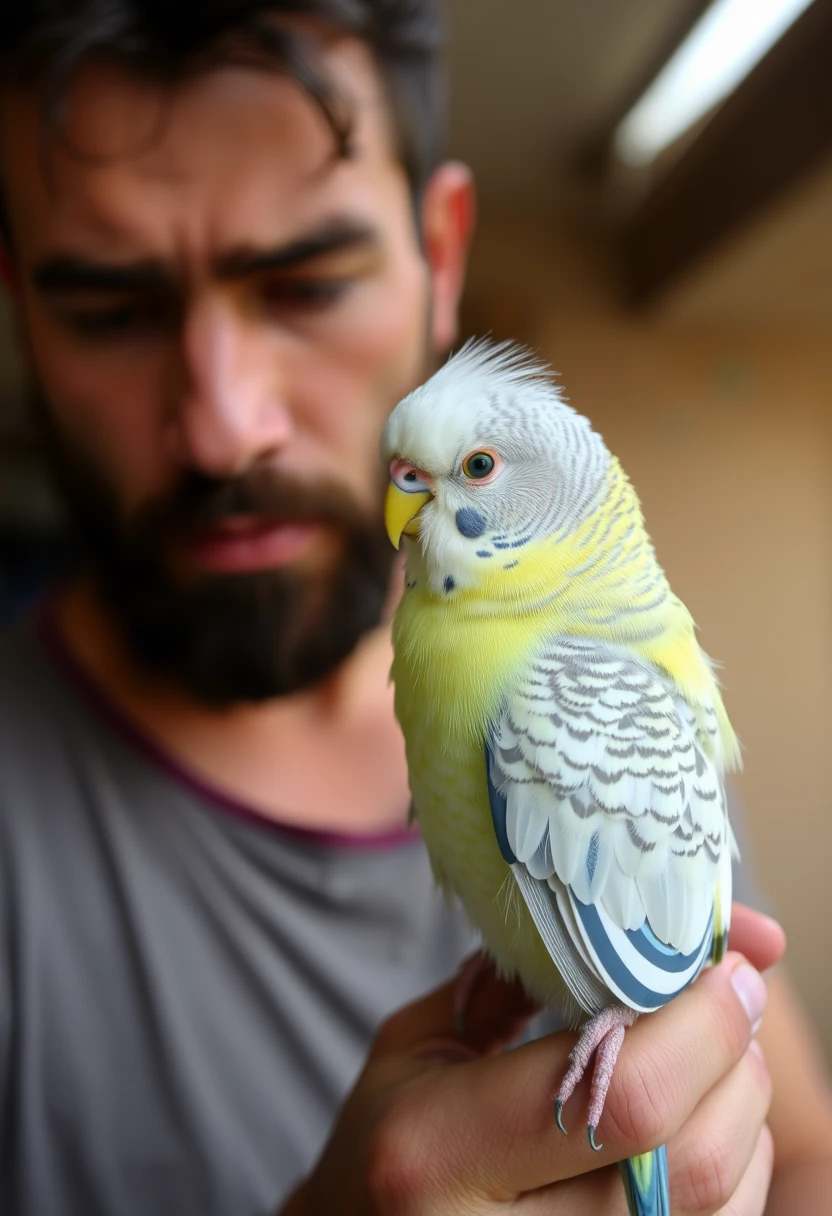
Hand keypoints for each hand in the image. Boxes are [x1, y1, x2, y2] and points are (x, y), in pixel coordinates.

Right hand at [286, 904, 784, 1213]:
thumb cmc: (390, 1131)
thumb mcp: (427, 1038)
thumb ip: (530, 981)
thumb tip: (651, 927)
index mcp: (438, 1151)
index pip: (623, 1094)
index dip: (701, 1026)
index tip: (727, 968)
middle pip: (687, 1161)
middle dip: (734, 1064)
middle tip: (731, 1001)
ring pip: (716, 1207)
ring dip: (742, 1116)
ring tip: (719, 1057)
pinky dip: (734, 1169)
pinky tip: (704, 1122)